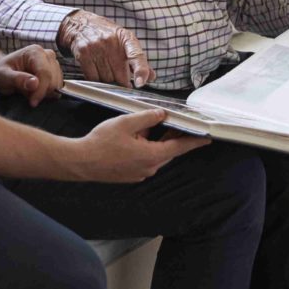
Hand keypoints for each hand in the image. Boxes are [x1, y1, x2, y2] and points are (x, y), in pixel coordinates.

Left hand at [0, 44, 62, 106]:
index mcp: (35, 52)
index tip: (32, 103)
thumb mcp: (3, 76)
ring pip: (57, 83)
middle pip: (54, 78)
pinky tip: (35, 92)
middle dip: (42, 92)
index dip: (41, 90)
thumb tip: (35, 83)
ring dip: (44, 92)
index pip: (45, 73)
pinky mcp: (55, 71)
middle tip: (27, 97)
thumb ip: (18, 79)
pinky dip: (48, 92)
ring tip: (29, 92)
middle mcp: (47, 54)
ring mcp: (52, 62)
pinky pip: (57, 86)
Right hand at [57, 10, 155, 88]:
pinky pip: (93, 78)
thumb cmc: (107, 34)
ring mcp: (96, 47)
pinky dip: (96, 79)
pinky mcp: (83, 54)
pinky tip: (96, 71)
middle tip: (120, 76)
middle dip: (122, 80)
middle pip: (121, 74)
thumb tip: (151, 76)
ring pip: (107, 79)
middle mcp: (112, 42)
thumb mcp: (124, 40)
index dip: (140, 70)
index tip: (141, 83)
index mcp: (126, 37)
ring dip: (108, 80)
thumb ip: (138, 59)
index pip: (136, 55)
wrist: (80, 24)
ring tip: (106, 68)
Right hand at [73, 110, 209, 181]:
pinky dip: (147, 147)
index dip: (194, 142)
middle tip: (180, 124)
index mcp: (150, 156)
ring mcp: (139, 173)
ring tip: (153, 125)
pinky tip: (138, 136)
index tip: (207, 139)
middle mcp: (148, 168)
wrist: (80, 162)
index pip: (179, 147)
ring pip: (156, 154)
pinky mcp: (130, 174)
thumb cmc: (101, 143)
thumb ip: (147, 117)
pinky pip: (146, 159)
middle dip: (174, 137)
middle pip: (168, 150)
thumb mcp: (127, 123)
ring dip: (158, 141)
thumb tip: (162, 114)